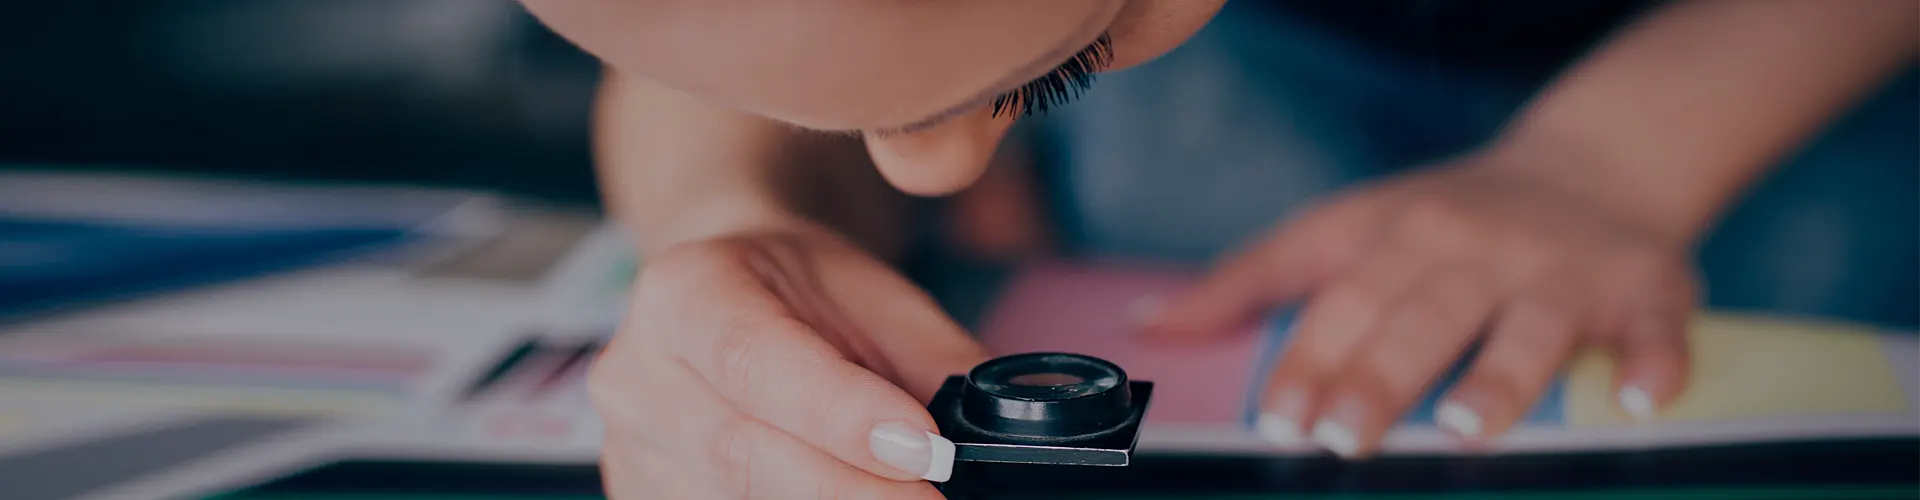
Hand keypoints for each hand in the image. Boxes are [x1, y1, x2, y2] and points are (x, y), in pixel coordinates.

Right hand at [591, 221, 987, 497]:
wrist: (727, 290)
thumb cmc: (804, 291)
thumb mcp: (880, 299)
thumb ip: (937, 366)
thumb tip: (1003, 438)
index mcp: (685, 291)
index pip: (755, 359)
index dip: (840, 414)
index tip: (924, 450)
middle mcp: (637, 371)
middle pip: (742, 453)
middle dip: (853, 491)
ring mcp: (630, 446)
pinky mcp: (642, 496)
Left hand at [1142, 150, 1700, 457]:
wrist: (1594, 164)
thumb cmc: (1443, 220)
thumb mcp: (1342, 229)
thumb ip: (1251, 279)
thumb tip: (1153, 322)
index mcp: (1397, 236)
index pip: (1343, 300)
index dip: (1308, 358)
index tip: (1276, 416)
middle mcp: (1475, 248)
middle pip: (1423, 315)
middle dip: (1381, 375)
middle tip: (1343, 434)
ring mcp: (1563, 269)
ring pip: (1531, 324)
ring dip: (1502, 375)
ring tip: (1468, 428)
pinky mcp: (1647, 286)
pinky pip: (1655, 327)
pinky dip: (1654, 361)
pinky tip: (1642, 400)